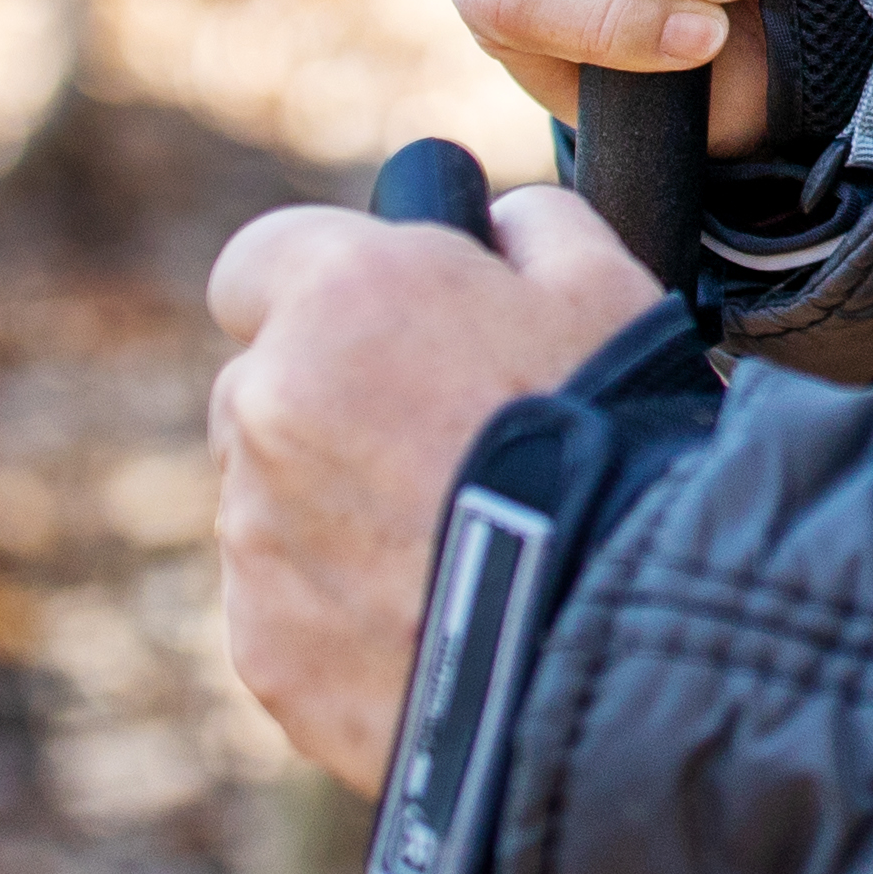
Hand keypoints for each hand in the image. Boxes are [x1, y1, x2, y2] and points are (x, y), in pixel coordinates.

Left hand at [203, 182, 666, 795]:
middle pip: (262, 388)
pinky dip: (341, 609)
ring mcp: (254, 536)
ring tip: (456, 544)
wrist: (618, 639)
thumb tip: (495, 229)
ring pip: (271, 504)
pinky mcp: (266, 647)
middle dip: (329, 405)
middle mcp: (267, 407)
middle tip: (440, 443)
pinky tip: (438, 614)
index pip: (258, 262)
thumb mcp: (605, 284)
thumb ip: (529, 226)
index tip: (377, 324)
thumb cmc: (616, 446)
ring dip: (337, 511)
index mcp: (340, 298)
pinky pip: (285, 608)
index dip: (320, 288)